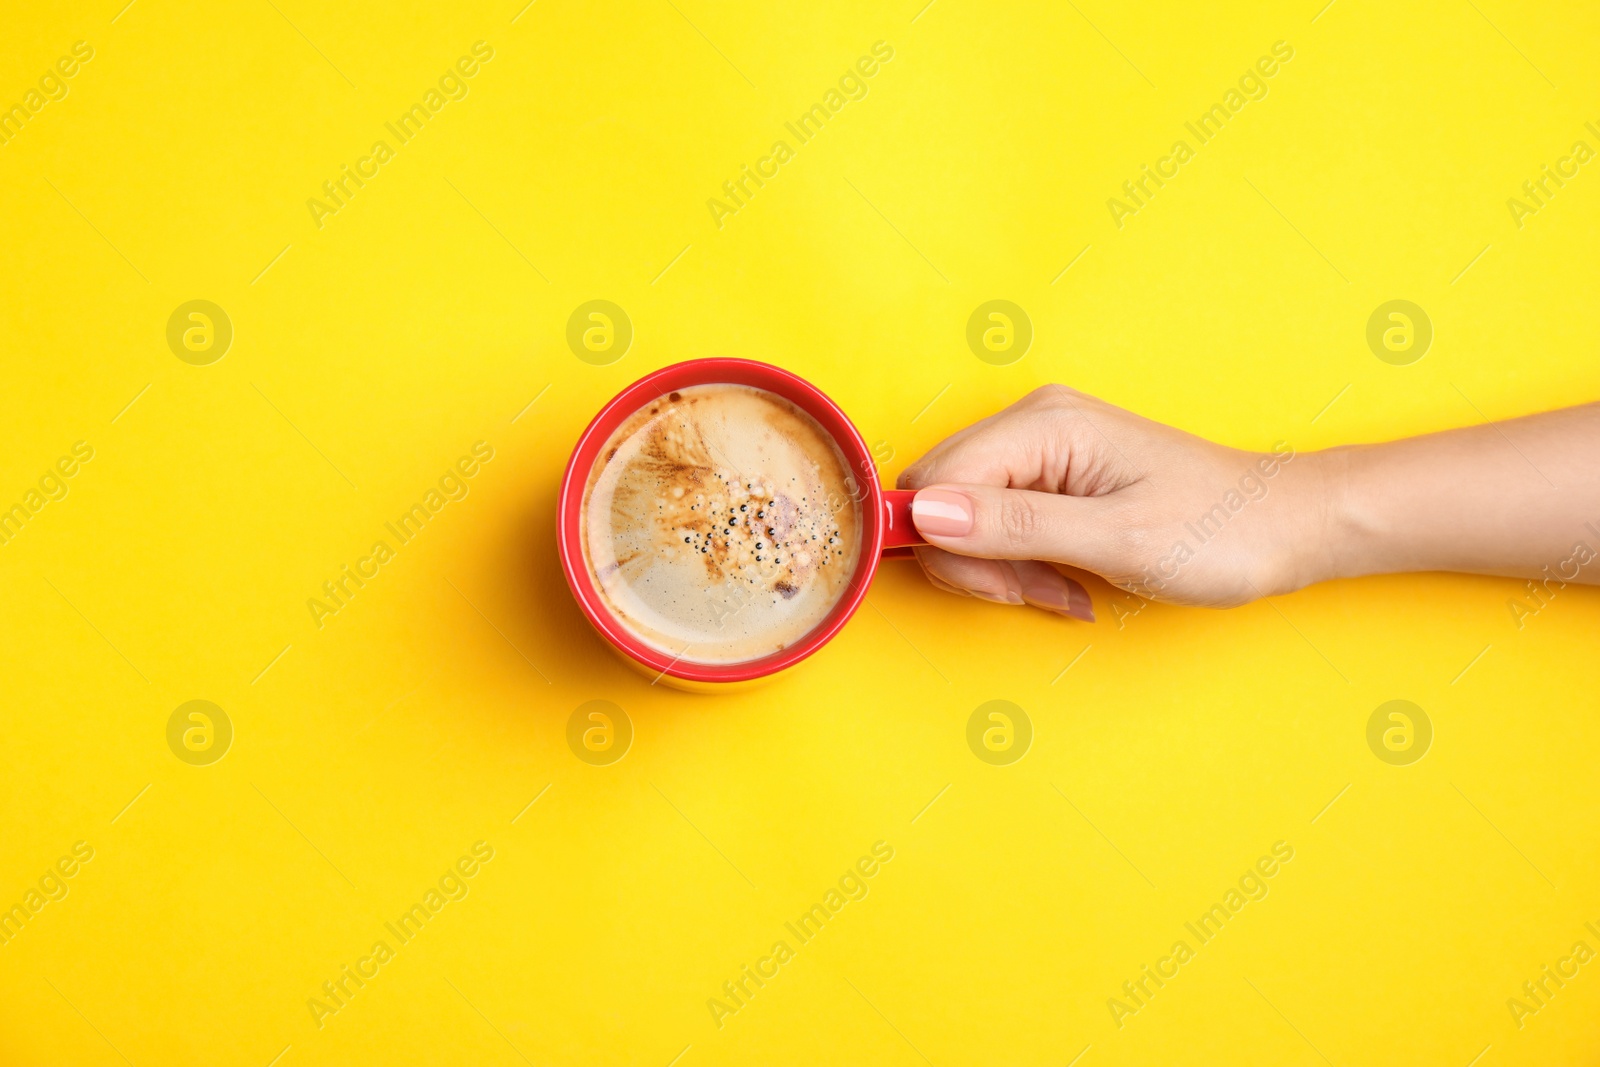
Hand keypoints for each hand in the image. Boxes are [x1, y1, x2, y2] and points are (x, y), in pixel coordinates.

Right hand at [898, 385, 1331, 617]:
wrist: (1284, 527)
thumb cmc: (1218, 531)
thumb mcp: (1117, 540)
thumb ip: (1016, 527)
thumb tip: (925, 515)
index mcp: (1044, 424)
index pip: (935, 481)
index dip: (946, 543)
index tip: (1001, 587)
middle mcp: (1033, 424)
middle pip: (941, 499)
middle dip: (975, 561)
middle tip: (1037, 591)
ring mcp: (1042, 449)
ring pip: (965, 519)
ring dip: (1001, 570)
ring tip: (1063, 589)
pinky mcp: (1052, 477)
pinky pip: (997, 525)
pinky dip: (1020, 565)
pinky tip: (1066, 582)